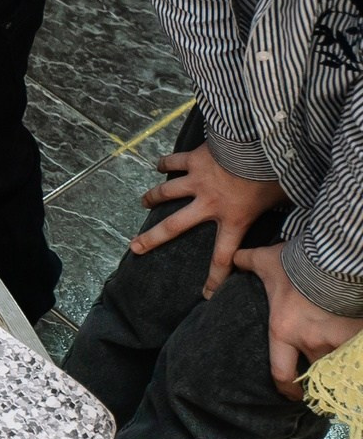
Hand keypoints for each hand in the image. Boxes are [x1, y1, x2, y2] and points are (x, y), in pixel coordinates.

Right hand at [130, 141, 281, 297]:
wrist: (257, 143)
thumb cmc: (274, 173)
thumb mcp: (285, 199)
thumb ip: (284, 211)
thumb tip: (303, 219)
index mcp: (234, 219)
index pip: (222, 257)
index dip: (214, 278)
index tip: (206, 294)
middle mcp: (209, 204)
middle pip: (173, 226)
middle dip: (152, 239)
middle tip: (135, 246)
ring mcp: (197, 181)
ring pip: (166, 192)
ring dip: (153, 197)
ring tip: (143, 202)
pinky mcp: (194, 160)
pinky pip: (174, 162)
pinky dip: (165, 163)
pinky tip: (159, 165)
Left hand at [233, 243, 362, 400]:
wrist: (335, 261)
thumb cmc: (296, 264)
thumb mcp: (265, 261)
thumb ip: (245, 261)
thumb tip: (232, 257)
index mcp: (284, 331)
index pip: (281, 373)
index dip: (285, 387)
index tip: (290, 392)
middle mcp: (310, 342)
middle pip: (313, 372)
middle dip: (315, 377)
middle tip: (318, 379)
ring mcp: (337, 341)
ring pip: (336, 364)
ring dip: (335, 365)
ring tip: (337, 364)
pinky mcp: (357, 335)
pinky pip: (355, 353)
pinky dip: (354, 354)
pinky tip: (353, 351)